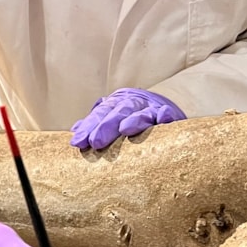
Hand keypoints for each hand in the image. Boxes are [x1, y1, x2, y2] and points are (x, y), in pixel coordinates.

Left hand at [70, 88, 184, 150]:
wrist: (165, 104)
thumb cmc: (132, 118)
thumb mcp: (113, 118)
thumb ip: (95, 124)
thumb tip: (74, 131)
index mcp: (116, 104)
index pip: (100, 114)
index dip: (88, 127)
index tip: (78, 142)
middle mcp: (133, 103)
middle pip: (118, 112)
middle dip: (106, 125)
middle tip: (95, 142)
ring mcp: (152, 108)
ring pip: (142, 112)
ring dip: (134, 119)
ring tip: (124, 129)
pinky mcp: (171, 115)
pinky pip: (168, 114)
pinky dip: (166, 115)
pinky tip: (163, 119)